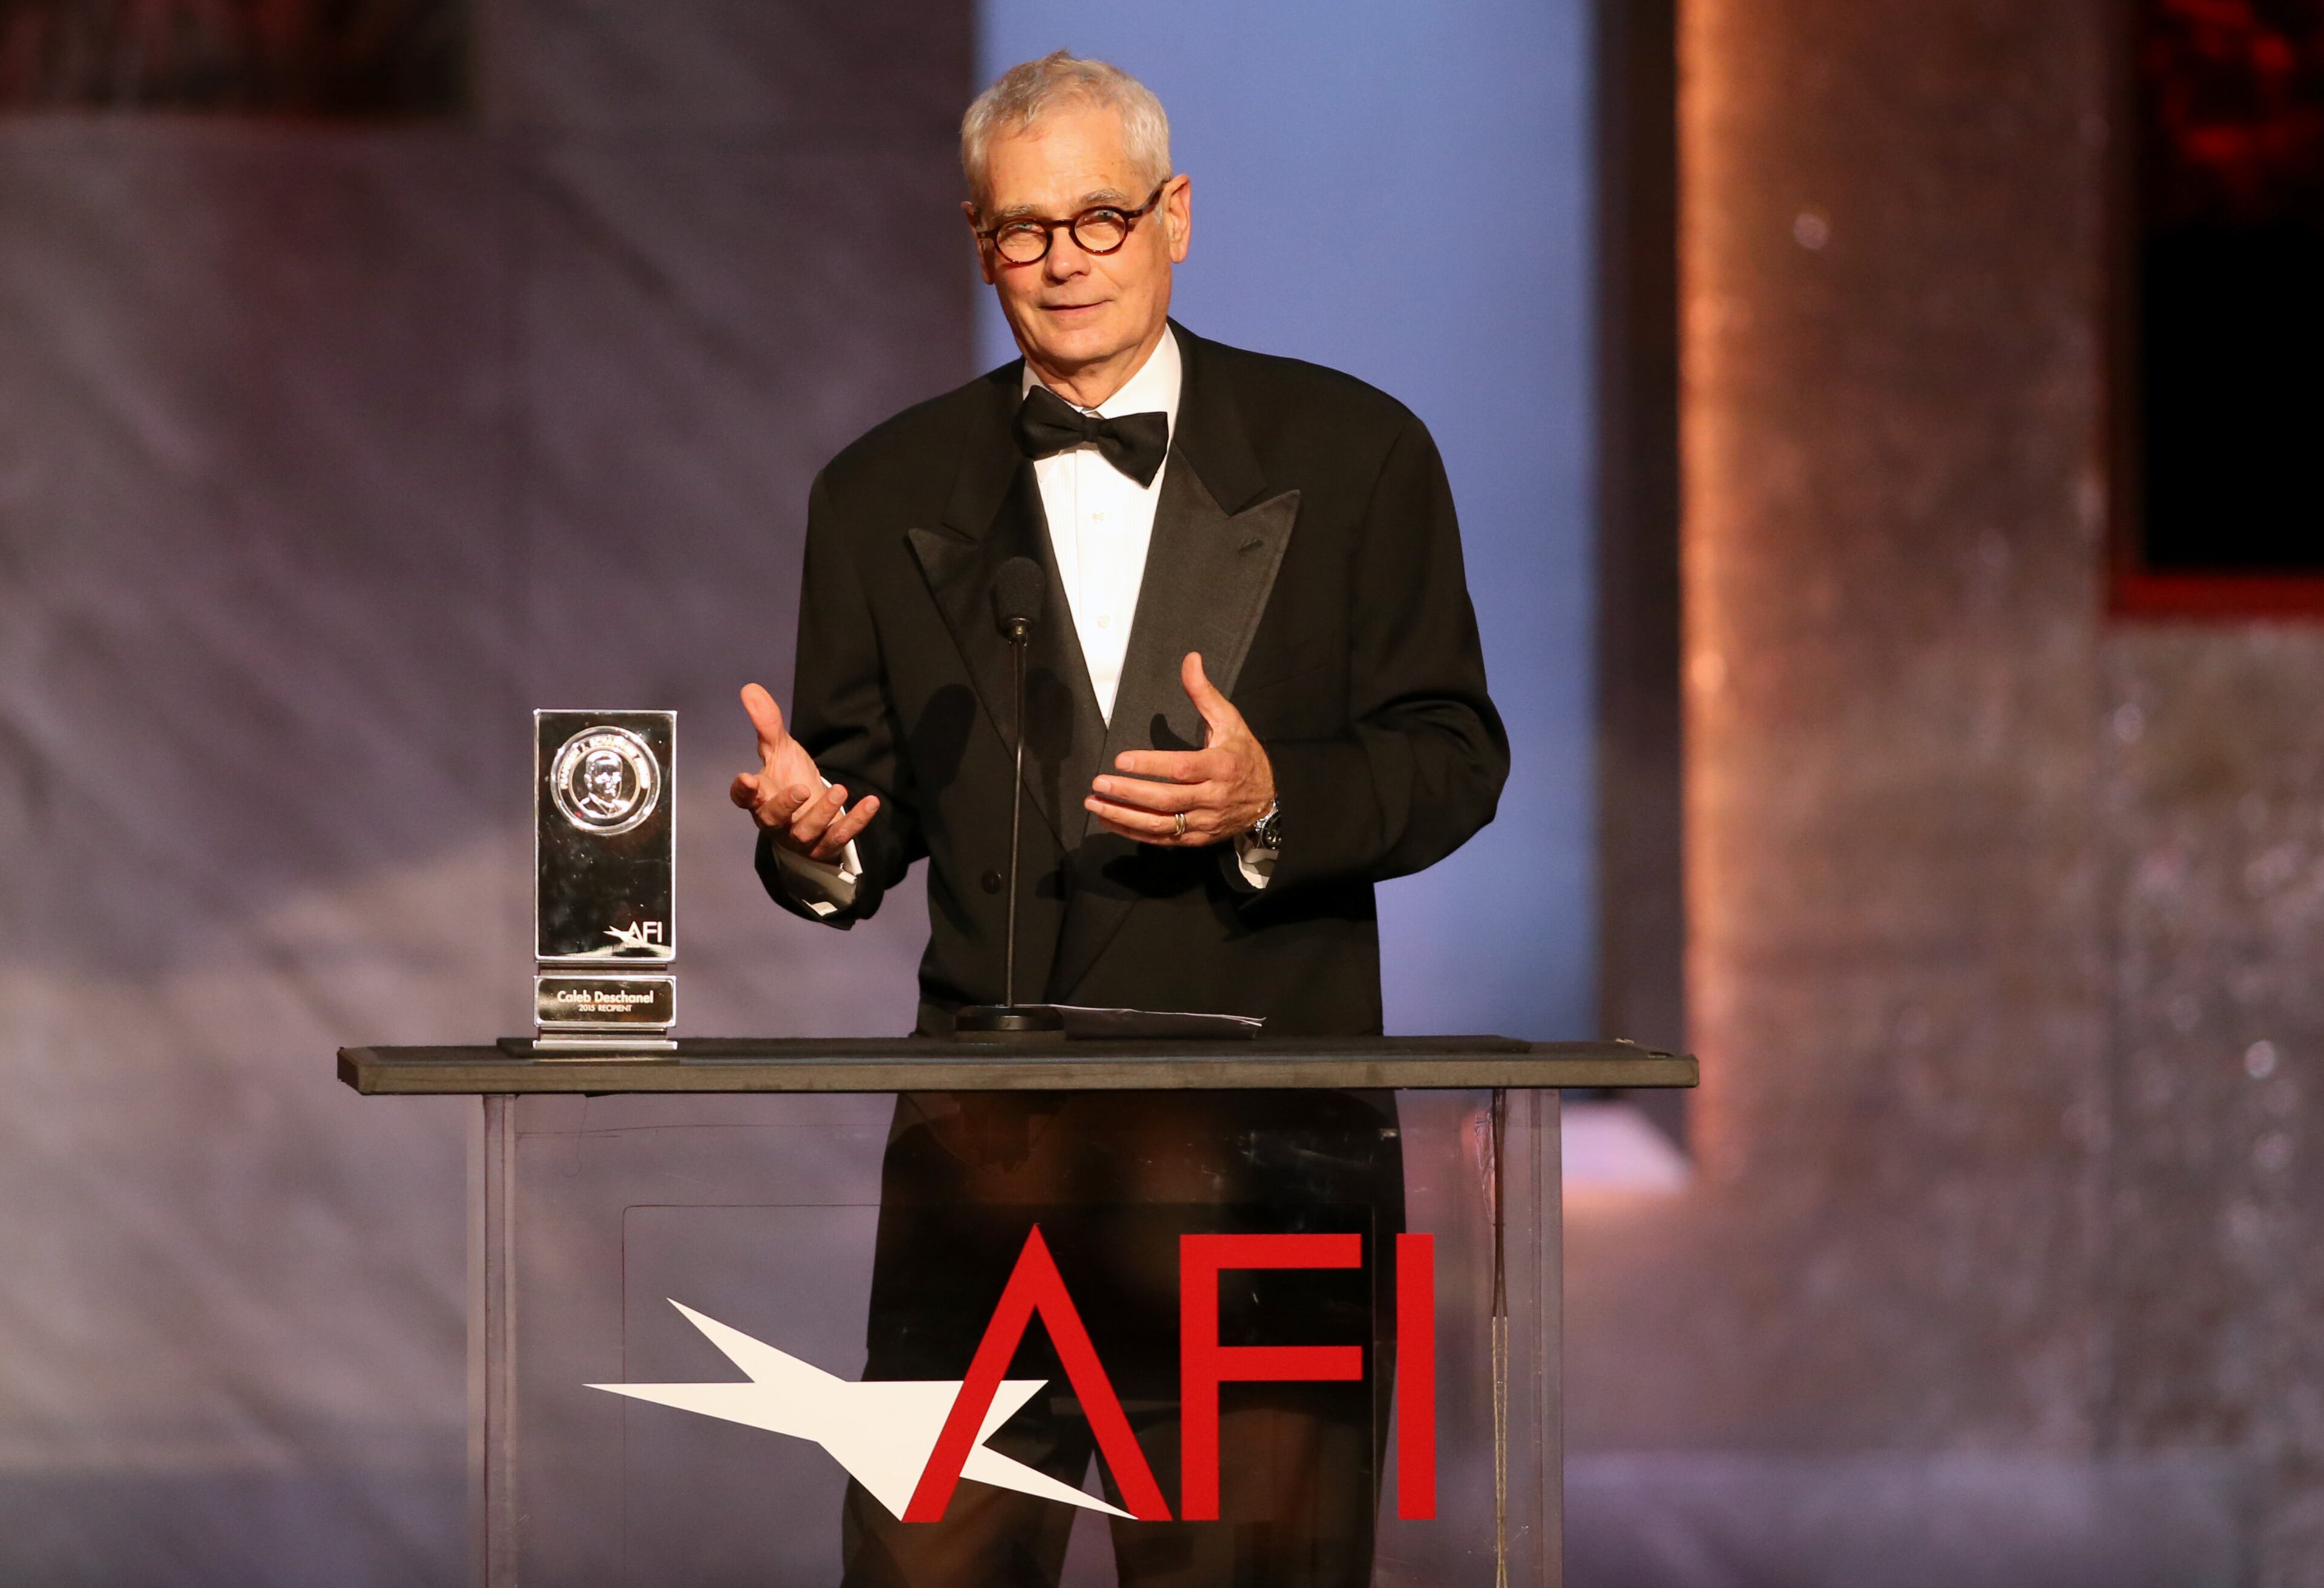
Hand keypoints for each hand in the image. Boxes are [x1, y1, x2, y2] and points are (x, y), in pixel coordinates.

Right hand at [728, 683, 879, 861]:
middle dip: (786, 806)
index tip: (747, 777)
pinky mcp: (826, 846)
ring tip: (839, 790)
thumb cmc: (788, 780)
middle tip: (801, 789)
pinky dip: (856, 821)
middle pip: (773, 819)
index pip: (743, 798)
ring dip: (823, 812)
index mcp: (759, 798)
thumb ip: (766, 724)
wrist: (812, 814)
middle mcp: (776, 822)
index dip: (743, 790)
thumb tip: (750, 688)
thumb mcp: (779, 750)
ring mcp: (800, 837)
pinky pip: (840, 837)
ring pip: (807, 832)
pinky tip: (871, 802)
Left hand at [1086, 652, 1274, 846]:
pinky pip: (1162, 839)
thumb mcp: (1230, 720)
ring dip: (1124, 816)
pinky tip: (1111, 821)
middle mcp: (1212, 797)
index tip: (1122, 759)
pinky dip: (1134, 832)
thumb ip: (1204, 693)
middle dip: (1129, 793)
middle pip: (1166, 799)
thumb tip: (1190, 660)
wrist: (1268, 799)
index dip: (1150, 765)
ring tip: (1096, 804)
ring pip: (1160, 824)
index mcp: (1220, 766)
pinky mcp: (1197, 838)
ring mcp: (1204, 821)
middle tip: (1099, 783)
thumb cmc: (1244, 755)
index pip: (1181, 768)